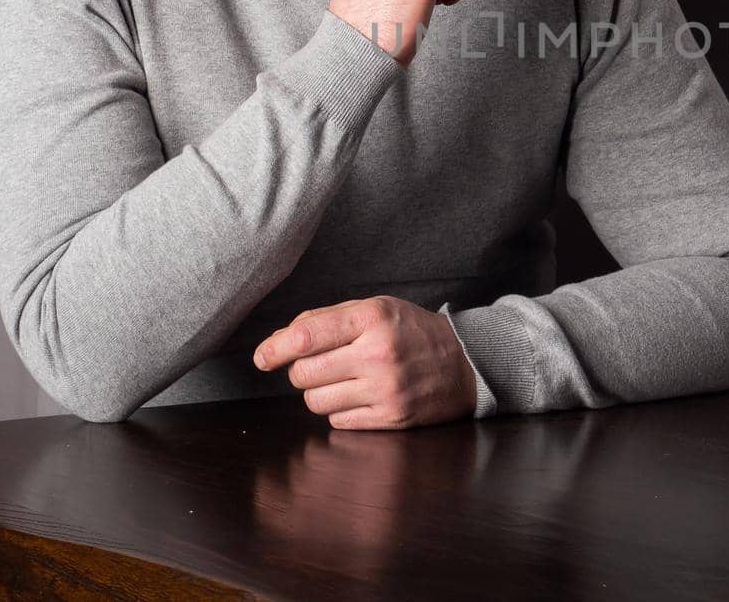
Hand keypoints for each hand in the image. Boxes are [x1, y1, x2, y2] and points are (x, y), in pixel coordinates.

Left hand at [252, 295, 476, 429]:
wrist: (465, 364)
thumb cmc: (414, 332)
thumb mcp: (376, 309)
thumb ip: (328, 318)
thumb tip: (280, 339)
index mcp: (372, 318)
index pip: (306, 337)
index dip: (275, 349)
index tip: (262, 357)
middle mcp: (377, 354)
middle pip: (304, 373)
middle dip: (303, 370)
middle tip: (324, 363)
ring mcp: (384, 390)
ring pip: (315, 401)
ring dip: (320, 392)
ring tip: (345, 379)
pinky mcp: (390, 418)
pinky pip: (338, 420)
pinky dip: (341, 409)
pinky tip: (362, 395)